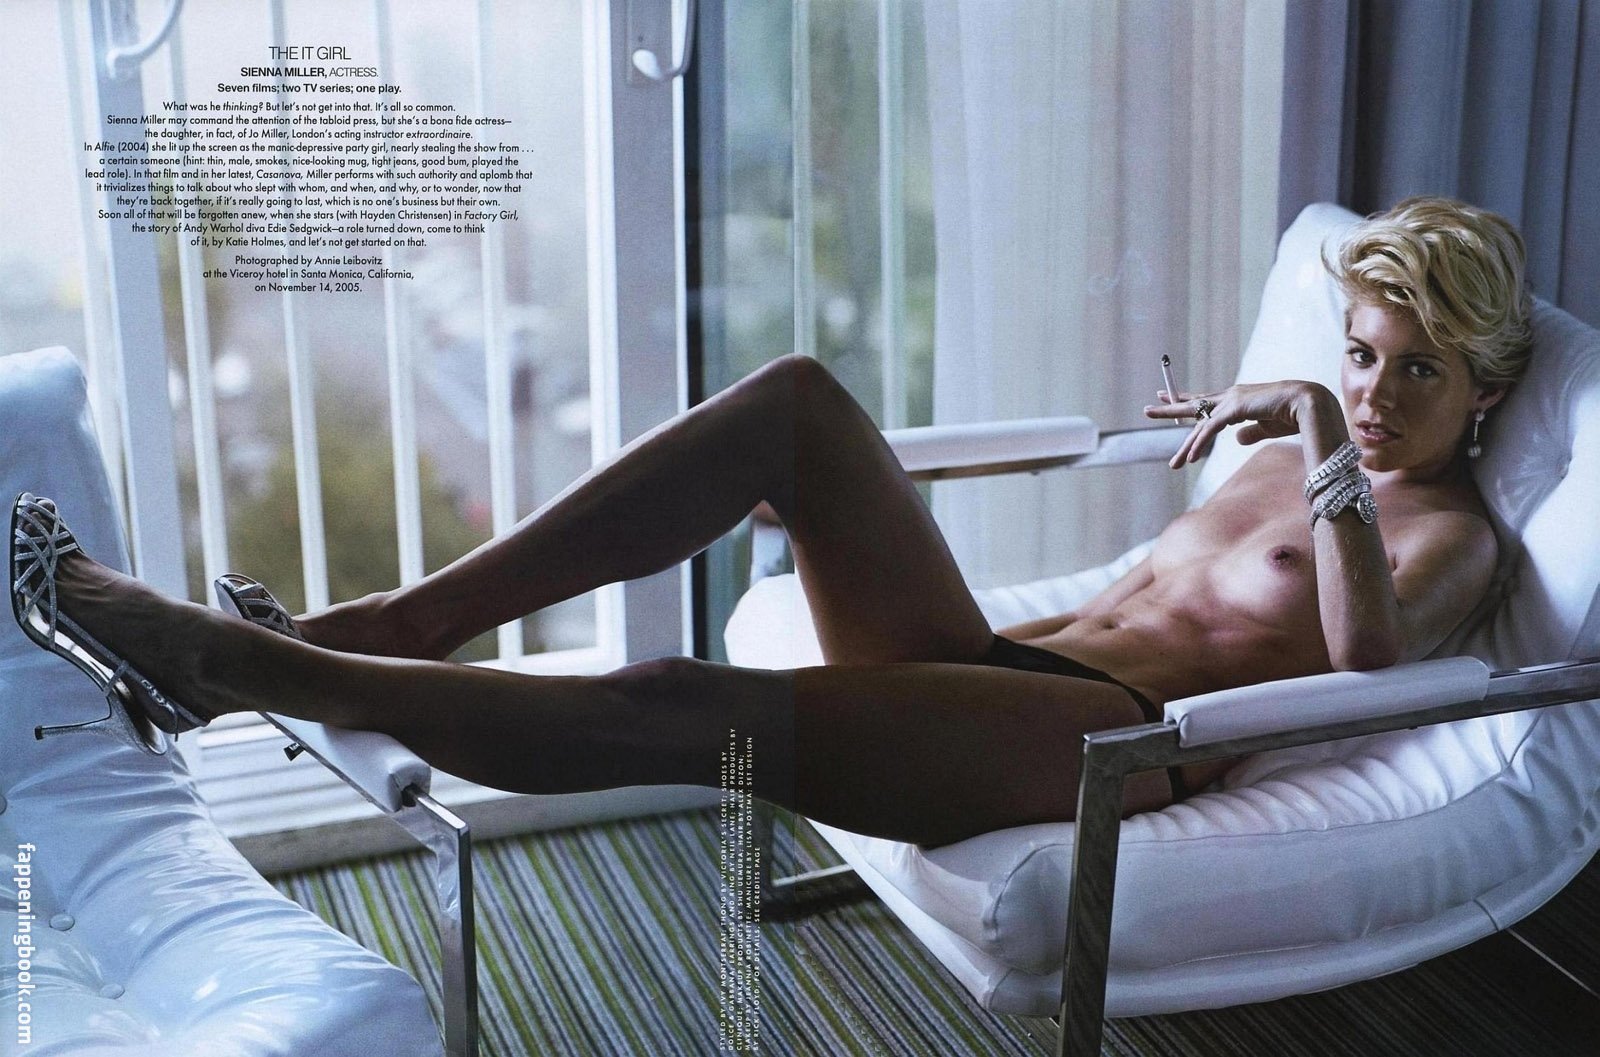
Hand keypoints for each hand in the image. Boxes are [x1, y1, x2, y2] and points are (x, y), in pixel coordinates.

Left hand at [1144, 380, 1332, 467]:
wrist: (1310, 403)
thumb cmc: (1293, 414)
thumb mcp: (1267, 427)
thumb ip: (1251, 433)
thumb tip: (1237, 440)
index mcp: (1237, 399)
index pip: (1205, 400)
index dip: (1187, 401)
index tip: (1169, 397)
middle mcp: (1230, 396)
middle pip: (1194, 405)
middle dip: (1170, 409)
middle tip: (1147, 409)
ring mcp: (1231, 400)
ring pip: (1201, 425)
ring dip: (1186, 448)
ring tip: (1172, 465)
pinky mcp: (1235, 408)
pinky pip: (1211, 429)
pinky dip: (1199, 445)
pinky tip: (1189, 460)